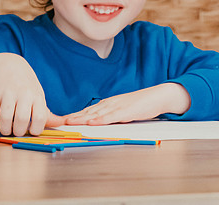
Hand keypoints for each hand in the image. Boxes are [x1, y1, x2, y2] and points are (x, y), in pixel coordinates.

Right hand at [0, 53, 63, 135]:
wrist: (8, 65)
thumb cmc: (26, 86)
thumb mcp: (38, 95)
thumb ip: (46, 113)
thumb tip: (61, 124)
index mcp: (37, 96)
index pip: (40, 117)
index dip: (36, 129)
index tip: (31, 131)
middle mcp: (24, 94)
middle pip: (22, 120)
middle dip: (18, 132)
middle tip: (17, 131)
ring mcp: (8, 93)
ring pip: (5, 119)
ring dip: (4, 130)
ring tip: (6, 129)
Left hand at [62, 83, 190, 125]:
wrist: (159, 96)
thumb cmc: (143, 104)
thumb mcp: (124, 110)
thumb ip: (112, 114)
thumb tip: (99, 122)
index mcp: (110, 103)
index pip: (89, 110)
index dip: (75, 115)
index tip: (62, 120)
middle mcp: (111, 103)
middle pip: (89, 111)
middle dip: (74, 117)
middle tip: (59, 122)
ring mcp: (119, 107)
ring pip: (97, 113)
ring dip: (82, 118)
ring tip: (70, 123)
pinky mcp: (127, 111)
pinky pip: (112, 116)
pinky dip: (101, 119)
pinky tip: (92, 122)